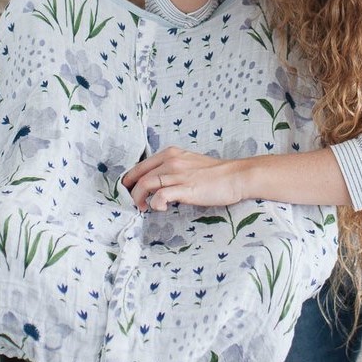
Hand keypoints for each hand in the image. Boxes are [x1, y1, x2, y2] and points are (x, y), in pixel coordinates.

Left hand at [122, 146, 246, 211]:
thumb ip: (172, 169)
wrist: (235, 176)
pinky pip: (161, 196)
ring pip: (146, 184)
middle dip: (131, 191)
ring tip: (143, 208)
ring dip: (139, 199)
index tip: (127, 190)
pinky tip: (161, 208)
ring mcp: (178, 174)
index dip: (130, 179)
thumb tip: (157, 183)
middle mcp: (171, 161)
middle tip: (133, 203)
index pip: (141, 165)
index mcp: (170, 154)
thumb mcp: (188, 163)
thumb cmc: (214, 173)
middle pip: (140, 175)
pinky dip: (155, 203)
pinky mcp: (185, 188)